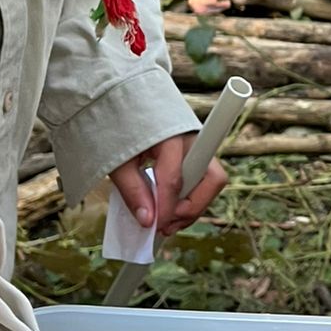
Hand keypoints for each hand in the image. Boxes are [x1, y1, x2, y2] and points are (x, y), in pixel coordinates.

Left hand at [109, 133, 225, 239]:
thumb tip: (147, 220)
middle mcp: (193, 140)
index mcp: (170, 136)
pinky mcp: (196, 155)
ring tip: (167, 223)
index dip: (167, 207)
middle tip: (167, 224)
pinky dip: (190, 199)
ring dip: (193, 207)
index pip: (174, 179)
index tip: (155, 226)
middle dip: (192, 208)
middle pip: (212, 180)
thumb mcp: (118, 159)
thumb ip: (132, 189)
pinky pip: (203, 181)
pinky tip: (171, 211)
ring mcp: (198, 147)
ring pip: (211, 183)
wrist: (124, 104)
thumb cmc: (121, 127)